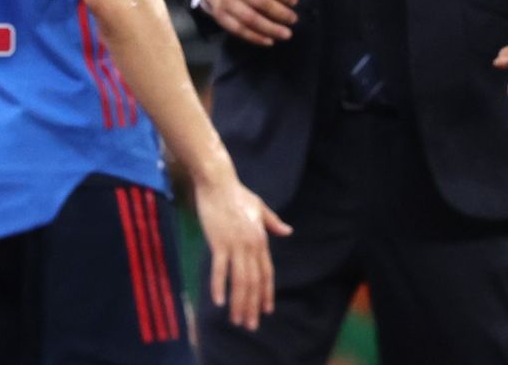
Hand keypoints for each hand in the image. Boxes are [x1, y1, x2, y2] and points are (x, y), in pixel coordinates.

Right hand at [194, 171, 291, 330]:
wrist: (218, 182)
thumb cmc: (237, 194)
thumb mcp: (260, 208)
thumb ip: (273, 223)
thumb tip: (289, 231)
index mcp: (261, 239)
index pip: (266, 273)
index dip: (266, 293)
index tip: (266, 310)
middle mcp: (251, 245)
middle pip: (254, 282)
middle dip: (253, 306)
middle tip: (251, 325)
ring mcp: (235, 244)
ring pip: (240, 280)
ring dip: (239, 302)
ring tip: (237, 320)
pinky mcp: (219, 242)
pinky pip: (220, 269)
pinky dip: (220, 287)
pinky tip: (218, 302)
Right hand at [203, 0, 311, 46]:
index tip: (294, 1)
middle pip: (258, 1)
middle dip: (278, 12)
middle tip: (293, 20)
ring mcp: (227, 1)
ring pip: (249, 18)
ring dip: (269, 28)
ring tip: (286, 34)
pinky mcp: (222, 16)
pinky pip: (239, 30)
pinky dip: (255, 37)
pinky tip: (270, 41)